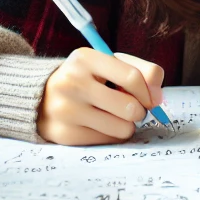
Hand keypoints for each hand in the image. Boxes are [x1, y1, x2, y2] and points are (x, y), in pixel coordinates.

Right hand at [36, 48, 164, 145]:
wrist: (40, 98)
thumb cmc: (86, 79)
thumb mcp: (108, 64)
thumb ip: (142, 71)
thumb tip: (158, 98)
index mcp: (85, 58)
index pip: (133, 77)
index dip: (149, 92)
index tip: (150, 98)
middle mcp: (72, 82)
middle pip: (131, 108)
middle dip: (139, 111)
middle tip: (130, 108)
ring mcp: (66, 110)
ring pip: (123, 128)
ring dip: (126, 125)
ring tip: (113, 115)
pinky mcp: (65, 134)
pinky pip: (109, 140)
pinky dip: (111, 134)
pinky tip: (98, 124)